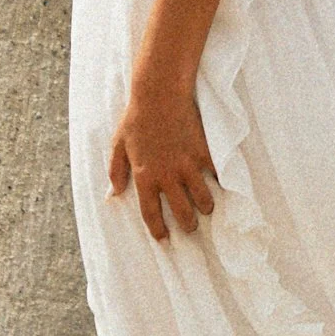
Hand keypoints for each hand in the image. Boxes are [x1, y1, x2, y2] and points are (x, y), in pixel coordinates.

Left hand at [110, 74, 216, 241]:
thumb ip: (116, 170)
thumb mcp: (118, 144)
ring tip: (206, 210)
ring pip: (202, 199)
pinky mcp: (203, 152)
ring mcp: (187, 165)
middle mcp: (167, 176)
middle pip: (182, 212)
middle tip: (190, 229)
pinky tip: (220, 186)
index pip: (151, 213)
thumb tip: (114, 193)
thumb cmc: (136, 118)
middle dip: (188, 226)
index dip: (158, 230)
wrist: (160, 94)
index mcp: (145, 176)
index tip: (164, 240)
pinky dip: (218, 182)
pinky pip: (215, 175)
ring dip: (206, 208)